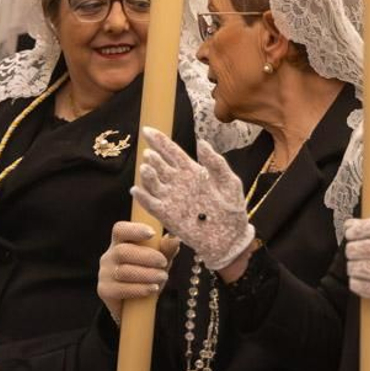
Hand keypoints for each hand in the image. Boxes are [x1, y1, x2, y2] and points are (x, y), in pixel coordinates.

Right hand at [98, 221, 177, 323]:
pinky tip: (152, 289)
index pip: (120, 230)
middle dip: (146, 256)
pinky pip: (121, 289)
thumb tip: (175, 237)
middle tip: (163, 262)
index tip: (152, 233)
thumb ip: (167, 249)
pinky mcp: (104, 290)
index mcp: (120, 242)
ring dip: (147, 274)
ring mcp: (104, 273)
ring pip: (123, 271)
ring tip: (162, 277)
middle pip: (122, 251)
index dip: (134, 229)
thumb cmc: (148, 275)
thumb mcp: (160, 261)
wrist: (136, 306)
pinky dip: (139, 289)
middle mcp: (109, 255)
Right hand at [131, 129, 254, 270]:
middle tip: (150, 155)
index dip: (159, 141)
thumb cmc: (232, 210)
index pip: (172, 152)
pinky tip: (137, 190)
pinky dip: (142, 197)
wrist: (231, 240)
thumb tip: (202, 142)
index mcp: (192, 171)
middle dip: (153, 158)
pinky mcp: (167, 216)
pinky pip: (151, 204)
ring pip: (153, 183)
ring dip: (147, 175)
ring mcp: (171, 199)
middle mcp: (178, 183)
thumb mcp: (229, 182)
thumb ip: (216, 163)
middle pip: (159, 165)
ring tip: (147, 168)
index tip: (147, 130)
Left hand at [345, 216, 369, 326]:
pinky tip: (361, 281)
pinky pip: (359, 285)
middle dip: (351, 250)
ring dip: (352, 267)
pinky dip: (355, 283)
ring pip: (357, 267)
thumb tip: (350, 224)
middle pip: (362, 247)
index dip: (360, 227)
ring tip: (358, 267)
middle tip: (352, 253)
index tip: (350, 232)